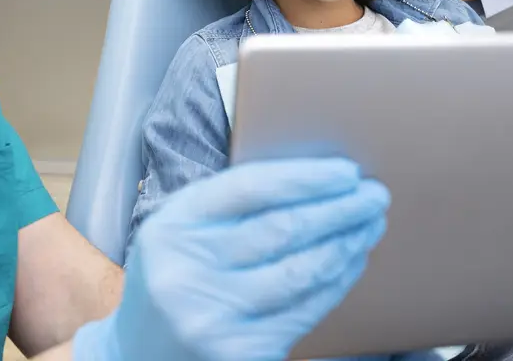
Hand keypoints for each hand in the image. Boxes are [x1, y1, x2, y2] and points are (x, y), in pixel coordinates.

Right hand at [72, 159, 389, 360]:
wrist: (137, 357)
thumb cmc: (173, 279)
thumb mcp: (179, 231)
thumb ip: (227, 205)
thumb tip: (310, 177)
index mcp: (174, 226)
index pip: (252, 189)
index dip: (307, 177)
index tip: (346, 171)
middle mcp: (189, 272)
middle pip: (284, 228)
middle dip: (340, 208)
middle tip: (375, 194)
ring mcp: (214, 318)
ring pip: (302, 272)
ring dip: (347, 243)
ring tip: (370, 224)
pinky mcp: (241, 353)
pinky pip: (304, 310)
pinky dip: (336, 282)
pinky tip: (351, 261)